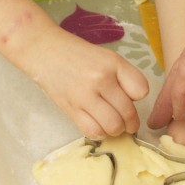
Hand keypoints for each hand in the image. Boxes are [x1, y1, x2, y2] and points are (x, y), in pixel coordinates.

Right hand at [30, 31, 148, 138]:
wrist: (43, 50)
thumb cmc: (79, 55)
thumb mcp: (107, 57)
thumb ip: (124, 77)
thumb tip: (133, 103)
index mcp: (113, 64)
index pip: (141, 90)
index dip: (138, 97)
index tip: (130, 98)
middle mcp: (100, 79)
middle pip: (128, 112)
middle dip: (131, 122)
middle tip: (128, 123)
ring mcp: (84, 96)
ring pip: (113, 126)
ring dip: (117, 130)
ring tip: (114, 125)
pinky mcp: (70, 109)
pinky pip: (92, 131)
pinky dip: (100, 133)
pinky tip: (99, 126)